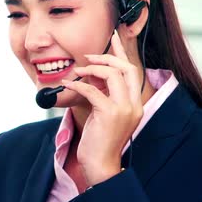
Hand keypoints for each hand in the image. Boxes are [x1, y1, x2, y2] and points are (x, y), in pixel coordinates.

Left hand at [62, 30, 143, 185]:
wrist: (100, 164)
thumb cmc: (99, 140)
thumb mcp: (103, 113)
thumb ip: (103, 94)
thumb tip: (91, 75)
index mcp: (135, 103)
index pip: (132, 71)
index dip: (122, 52)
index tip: (114, 37)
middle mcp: (134, 104)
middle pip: (126, 68)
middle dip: (107, 57)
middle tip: (88, 57)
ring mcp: (124, 109)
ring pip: (113, 75)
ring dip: (92, 69)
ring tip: (76, 72)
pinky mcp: (110, 114)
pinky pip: (93, 90)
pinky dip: (78, 84)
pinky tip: (67, 84)